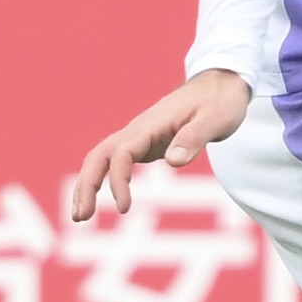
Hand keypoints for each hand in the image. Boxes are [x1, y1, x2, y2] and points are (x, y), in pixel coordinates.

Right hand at [68, 70, 250, 222]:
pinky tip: (97, 200)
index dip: (118, 180)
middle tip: (80, 218)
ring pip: (101, 158)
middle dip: (86, 185)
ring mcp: (138, 136)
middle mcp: (138, 130)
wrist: (222, 83)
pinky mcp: (144, 143)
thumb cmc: (221, 102)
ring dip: (88, 184)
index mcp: (152, 125)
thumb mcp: (216, 119)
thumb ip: (195, 138)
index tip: (124, 208)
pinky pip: (114, 162)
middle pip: (99, 155)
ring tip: (80, 216)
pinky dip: (102, 180)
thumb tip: (173, 162)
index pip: (122, 153)